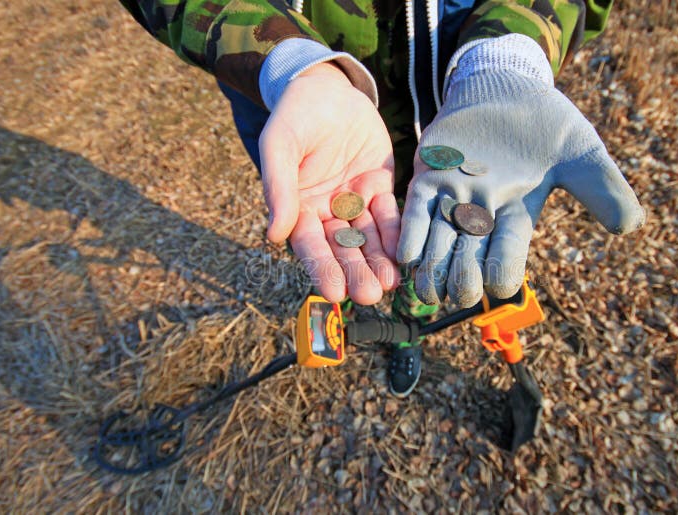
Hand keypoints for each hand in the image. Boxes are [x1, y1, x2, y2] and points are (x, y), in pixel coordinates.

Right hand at [259, 63, 399, 303]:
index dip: (321, 268)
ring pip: (368, 237)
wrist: (328, 86)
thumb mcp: (280, 144)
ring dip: (378, 260)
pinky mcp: (379, 187)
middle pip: (342, 248)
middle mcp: (327, 211)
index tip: (333, 293)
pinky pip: (389, 213)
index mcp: (298, 207)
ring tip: (390, 283)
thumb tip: (272, 234)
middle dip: (355, 272)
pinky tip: (405, 252)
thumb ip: (278, 186)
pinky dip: (396, 232)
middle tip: (369, 295)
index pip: (310, 245)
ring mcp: (355, 200)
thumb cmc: (296, 114)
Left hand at [397, 51, 644, 307]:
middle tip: (459, 293)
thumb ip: (602, 187)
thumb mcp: (580, 153)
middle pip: (469, 260)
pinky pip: (416, 212)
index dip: (504, 273)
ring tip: (426, 292)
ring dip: (432, 271)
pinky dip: (412, 235)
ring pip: (438, 245)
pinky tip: (407, 256)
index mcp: (517, 217)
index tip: (500, 285)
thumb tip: (632, 225)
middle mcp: (482, 216)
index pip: (509, 256)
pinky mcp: (429, 175)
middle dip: (464, 280)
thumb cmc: (546, 123)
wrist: (508, 86)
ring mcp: (453, 197)